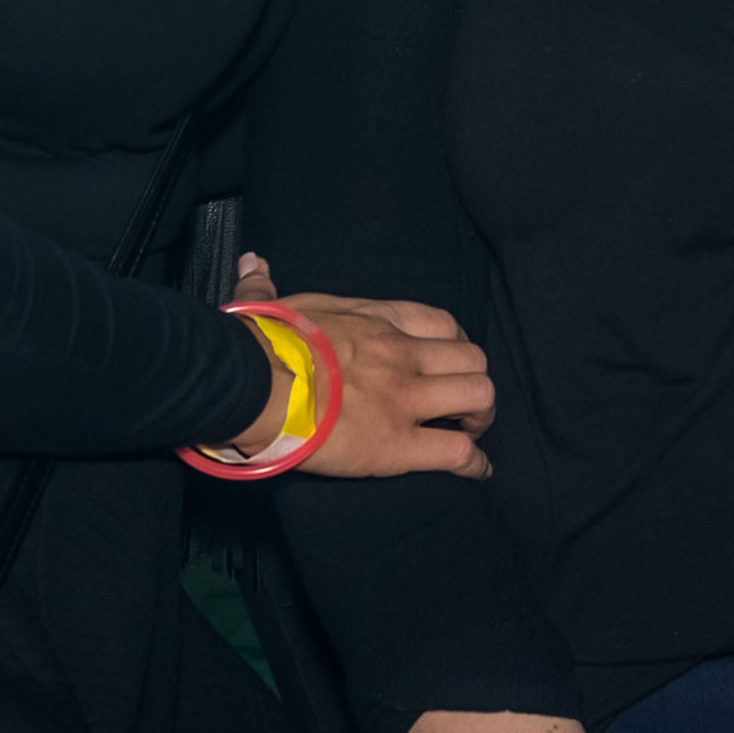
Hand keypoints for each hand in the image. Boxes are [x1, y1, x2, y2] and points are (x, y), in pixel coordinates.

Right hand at [225, 252, 494, 478]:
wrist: (252, 385)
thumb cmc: (259, 344)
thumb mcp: (270, 305)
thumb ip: (269, 287)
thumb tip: (256, 262)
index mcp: (375, 321)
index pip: (441, 324)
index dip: (453, 346)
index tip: (446, 361)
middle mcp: (401, 354)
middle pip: (472, 358)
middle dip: (474, 379)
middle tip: (461, 401)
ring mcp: (404, 399)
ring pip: (478, 396)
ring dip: (481, 416)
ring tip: (471, 430)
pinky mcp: (397, 445)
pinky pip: (457, 452)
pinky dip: (474, 463)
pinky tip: (477, 470)